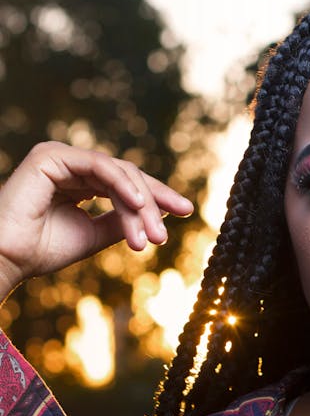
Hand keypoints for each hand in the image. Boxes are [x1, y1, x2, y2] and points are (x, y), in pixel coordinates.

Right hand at [0, 142, 193, 300]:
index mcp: (79, 181)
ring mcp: (61, 157)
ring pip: (117, 174)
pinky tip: (137, 206)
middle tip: (163, 236)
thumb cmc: (42, 250)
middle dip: (152, 205)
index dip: (157, 198)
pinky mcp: (52, 156)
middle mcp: (71, 165)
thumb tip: (153, 217)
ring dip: (140, 204)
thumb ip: (120, 222)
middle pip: (127, 177)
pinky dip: (122, 185)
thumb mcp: (94, 236)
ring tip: (151, 234)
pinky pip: (99, 166)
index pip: (126, 184)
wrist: (9, 259)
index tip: (186, 212)